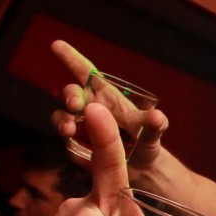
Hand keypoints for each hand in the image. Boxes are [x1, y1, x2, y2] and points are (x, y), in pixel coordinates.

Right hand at [49, 40, 168, 169]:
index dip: (72, 58)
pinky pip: (64, 138)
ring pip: (63, 115)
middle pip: (73, 93)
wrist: (140, 170)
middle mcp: (91, 108)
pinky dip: (64, 139)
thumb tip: (158, 118)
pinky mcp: (75, 144)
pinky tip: (72, 142)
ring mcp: (81, 126)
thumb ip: (155, 126)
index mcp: (108, 97)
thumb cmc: (146, 143)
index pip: (88, 73)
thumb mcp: (152, 134)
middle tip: (76, 104)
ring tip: (69, 129)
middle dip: (70, 95)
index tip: (57, 45)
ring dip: (62, 119)